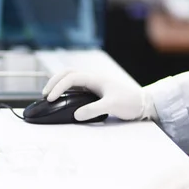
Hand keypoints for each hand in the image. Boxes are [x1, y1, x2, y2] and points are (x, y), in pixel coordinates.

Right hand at [42, 70, 157, 121]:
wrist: (143, 103)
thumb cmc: (130, 102)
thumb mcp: (112, 106)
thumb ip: (93, 110)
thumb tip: (76, 115)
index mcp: (95, 79)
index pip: (71, 78)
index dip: (58, 87)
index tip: (50, 99)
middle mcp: (92, 79)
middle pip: (67, 73)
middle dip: (54, 82)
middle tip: (44, 94)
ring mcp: (93, 84)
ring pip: (70, 79)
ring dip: (58, 84)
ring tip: (49, 95)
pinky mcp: (94, 91)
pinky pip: (75, 87)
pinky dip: (65, 90)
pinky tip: (62, 99)